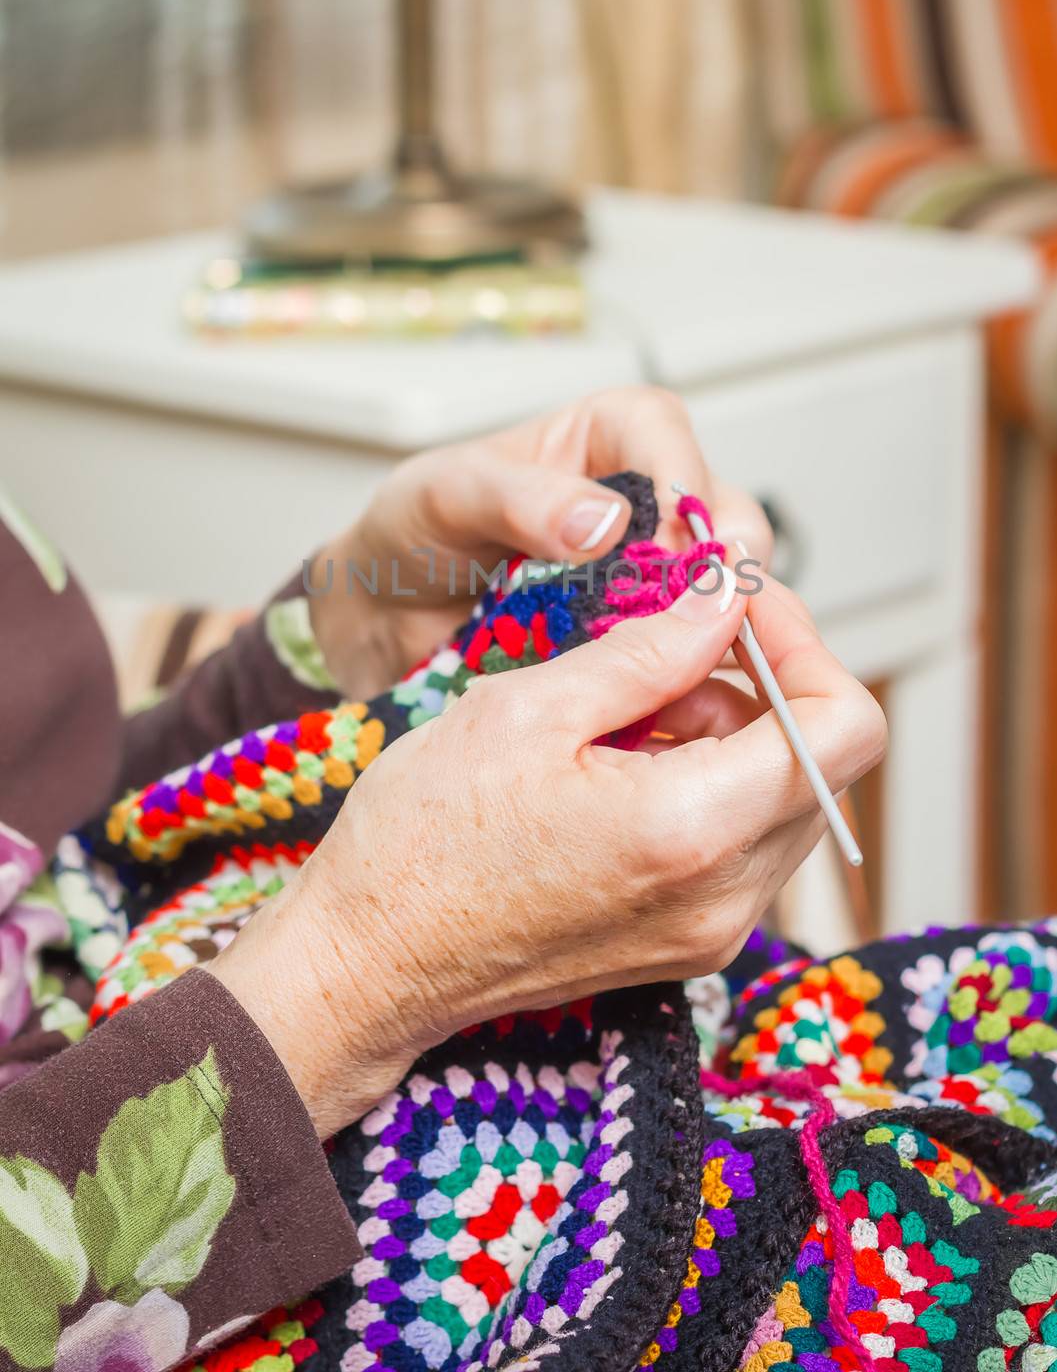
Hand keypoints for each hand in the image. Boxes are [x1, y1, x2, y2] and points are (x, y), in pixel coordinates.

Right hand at [210, 573, 885, 1138]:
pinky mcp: (687, 945)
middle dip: (761, 687)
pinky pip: (741, 847)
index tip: (738, 608)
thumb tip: (730, 594)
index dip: (805, 646)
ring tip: (623, 713)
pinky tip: (620, 766)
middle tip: (666, 648)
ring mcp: (711, 932)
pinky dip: (705, 788)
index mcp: (695, 830)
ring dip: (729, 737)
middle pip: (822, 763)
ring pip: (783, 801)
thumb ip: (653, 647)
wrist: (369, 962)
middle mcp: (726, 897)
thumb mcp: (530, 708)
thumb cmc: (424, 840)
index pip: (849, 727)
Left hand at [308, 386, 771, 697]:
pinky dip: (683, 678)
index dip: (680, 498)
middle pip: (728, 524)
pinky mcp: (647, 639)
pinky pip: (694, 656)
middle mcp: (650, 499)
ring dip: (708, 635)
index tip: (668, 555)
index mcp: (611, 435)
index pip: (671, 443)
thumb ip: (520, 498)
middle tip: (680, 623)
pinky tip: (655, 699)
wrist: (387, 613)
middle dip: (715, 576)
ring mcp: (655, 575)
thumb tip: (604, 521)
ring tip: (665, 671)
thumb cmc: (416, 531)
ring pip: (725, 598)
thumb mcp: (448, 496)